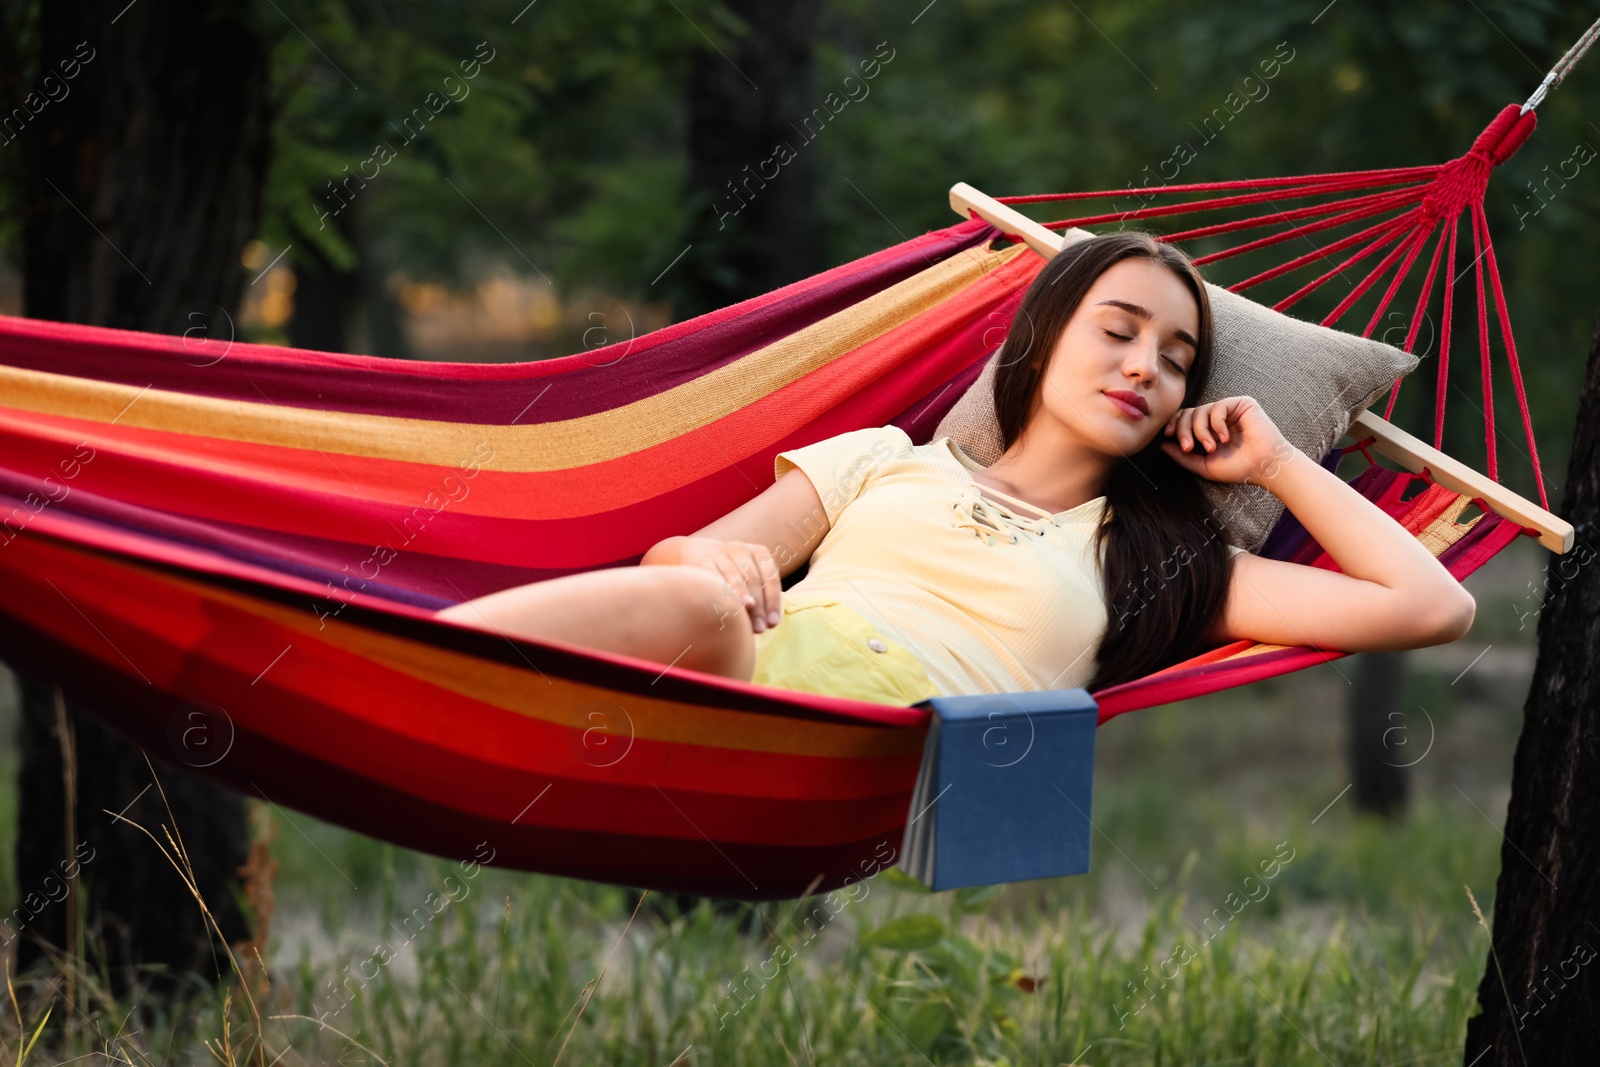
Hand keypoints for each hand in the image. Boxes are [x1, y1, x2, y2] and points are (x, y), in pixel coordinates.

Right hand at [673, 536, 782, 631]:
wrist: (697, 552)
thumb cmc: (731, 574)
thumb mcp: (748, 577)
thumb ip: (759, 596)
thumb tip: (768, 623)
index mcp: (758, 552)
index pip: (770, 577)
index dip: (773, 600)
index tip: (773, 623)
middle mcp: (740, 548)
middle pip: (753, 580)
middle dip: (758, 607)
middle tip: (760, 628)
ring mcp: (719, 552)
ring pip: (733, 577)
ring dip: (740, 600)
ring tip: (744, 621)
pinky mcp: (700, 558)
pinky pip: (711, 575)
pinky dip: (718, 591)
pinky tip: (721, 607)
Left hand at [1159, 396, 1296, 486]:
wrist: (1264, 467)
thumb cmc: (1238, 468)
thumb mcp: (1204, 465)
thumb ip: (1182, 456)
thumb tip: (1162, 445)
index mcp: (1209, 430)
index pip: (1185, 419)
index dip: (1174, 424)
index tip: (1168, 436)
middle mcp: (1218, 418)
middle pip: (1188, 413)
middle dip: (1183, 430)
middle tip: (1188, 447)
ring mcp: (1230, 410)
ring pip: (1200, 410)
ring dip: (1200, 431)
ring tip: (1211, 447)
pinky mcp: (1242, 404)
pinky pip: (1217, 407)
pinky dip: (1216, 424)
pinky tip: (1224, 438)